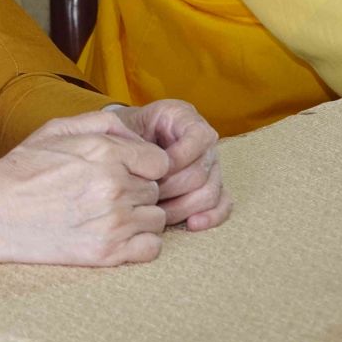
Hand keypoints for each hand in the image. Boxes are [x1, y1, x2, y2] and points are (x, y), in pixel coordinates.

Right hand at [0, 109, 170, 264]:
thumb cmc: (22, 169)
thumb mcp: (56, 129)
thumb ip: (102, 122)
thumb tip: (137, 135)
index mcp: (104, 153)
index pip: (160, 161)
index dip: (143, 165)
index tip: (124, 171)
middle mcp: (114, 186)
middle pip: (155, 190)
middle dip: (136, 190)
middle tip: (104, 194)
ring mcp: (113, 222)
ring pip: (156, 219)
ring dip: (138, 217)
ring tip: (107, 214)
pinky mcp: (107, 253)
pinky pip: (151, 248)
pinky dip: (140, 243)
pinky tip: (116, 235)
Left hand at [111, 100, 231, 231]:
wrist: (123, 144)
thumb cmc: (121, 135)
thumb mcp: (119, 125)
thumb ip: (128, 134)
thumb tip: (142, 158)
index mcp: (184, 117)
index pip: (199, 137)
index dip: (179, 158)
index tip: (152, 171)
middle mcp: (203, 140)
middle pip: (201, 171)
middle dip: (172, 188)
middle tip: (146, 197)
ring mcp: (211, 164)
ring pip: (210, 192)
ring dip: (183, 207)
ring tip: (157, 213)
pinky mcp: (212, 186)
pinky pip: (222, 203)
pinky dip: (210, 216)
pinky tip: (192, 224)